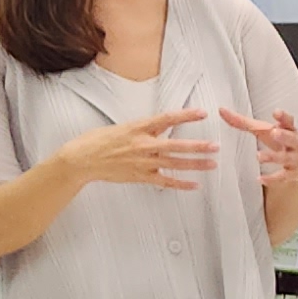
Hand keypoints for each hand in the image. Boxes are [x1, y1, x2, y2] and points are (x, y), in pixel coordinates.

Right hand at [54, 108, 217, 189]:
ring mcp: (143, 162)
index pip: (167, 119)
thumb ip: (143, 129)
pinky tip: (195, 185)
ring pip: (175, 163)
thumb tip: (160, 127)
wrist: (81, 159)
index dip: (186, 116)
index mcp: (138, 128)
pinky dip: (181, 184)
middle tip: (216, 146)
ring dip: (196, 164)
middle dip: (198, 146)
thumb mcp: (122, 127)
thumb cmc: (97, 141)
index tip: (202, 113)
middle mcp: (143, 145)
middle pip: (176, 145)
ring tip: (213, 164)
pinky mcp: (140, 176)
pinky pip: (165, 181)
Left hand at [217, 107, 297, 190]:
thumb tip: (222, 111)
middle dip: (284, 136)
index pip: (288, 122)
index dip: (283, 118)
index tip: (276, 113)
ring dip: (274, 157)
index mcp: (289, 130)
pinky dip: (272, 179)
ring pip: (286, 159)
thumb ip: (244, 122)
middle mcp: (295, 144)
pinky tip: (261, 179)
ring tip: (259, 156)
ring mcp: (296, 160)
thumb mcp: (266, 131)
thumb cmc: (283, 143)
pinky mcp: (294, 175)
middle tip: (275, 132)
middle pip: (292, 139)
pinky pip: (284, 177)